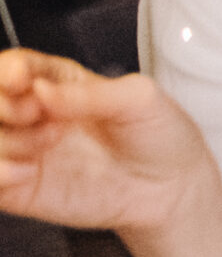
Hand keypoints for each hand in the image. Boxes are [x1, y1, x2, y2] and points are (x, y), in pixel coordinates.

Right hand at [0, 48, 218, 235]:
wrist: (170, 189)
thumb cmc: (159, 135)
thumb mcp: (139, 99)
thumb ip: (90, 93)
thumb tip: (41, 90)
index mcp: (58, 83)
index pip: (12, 67)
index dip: (7, 71)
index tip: (22, 81)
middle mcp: (33, 115)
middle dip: (1, 104)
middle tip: (35, 113)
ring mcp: (23, 151)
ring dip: (3, 140)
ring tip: (47, 144)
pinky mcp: (19, 189)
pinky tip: (26, 173)